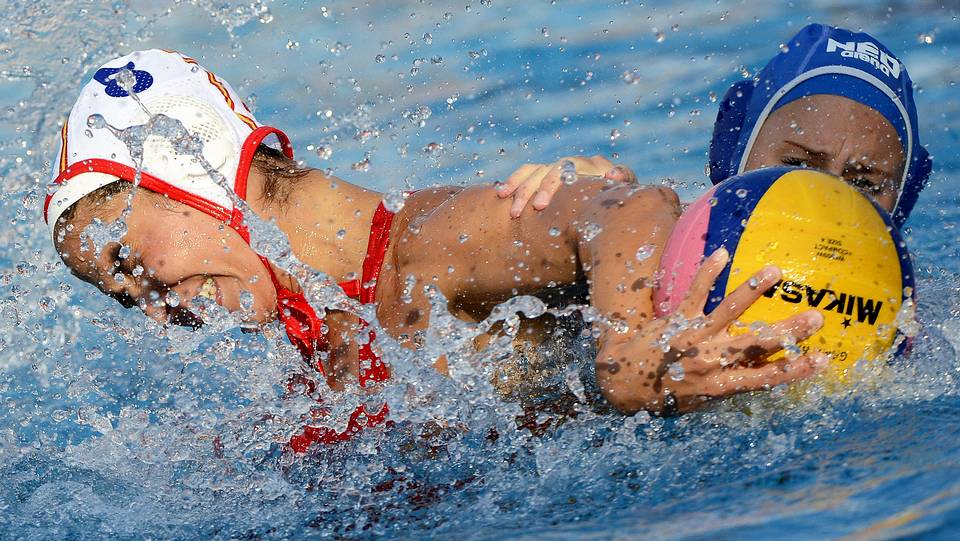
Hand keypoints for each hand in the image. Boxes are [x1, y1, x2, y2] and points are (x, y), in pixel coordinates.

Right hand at [497, 155, 637, 217]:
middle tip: (537, 208)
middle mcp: (575, 163)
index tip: (546, 202)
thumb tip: (613, 173)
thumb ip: (622, 181)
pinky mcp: (546, 176)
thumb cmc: (620, 202)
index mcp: (595, 166)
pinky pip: (526, 174)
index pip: (573, 166)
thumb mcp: (625, 194)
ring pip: (535, 171)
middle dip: (542, 188)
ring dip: (522, 189)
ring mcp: (559, 169)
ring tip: (514, 212)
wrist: (613, 202)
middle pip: (552, 169)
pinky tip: (501, 195)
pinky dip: (514, 182)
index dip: (557, 182)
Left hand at [596, 247, 827, 414]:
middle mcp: (710, 360)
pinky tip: (721, 253)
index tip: (825, 359)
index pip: (766, 378)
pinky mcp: (676, 319)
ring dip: (753, 290)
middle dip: (788, 331)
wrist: (623, 382)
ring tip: (775, 271)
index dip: (797, 369)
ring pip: (728, 311)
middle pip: (755, 344)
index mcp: (720, 384)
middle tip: (816, 316)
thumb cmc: (666, 394)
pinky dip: (707, 272)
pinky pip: (694, 293)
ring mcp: (693, 336)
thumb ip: (731, 381)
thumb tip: (765, 368)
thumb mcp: (701, 399)